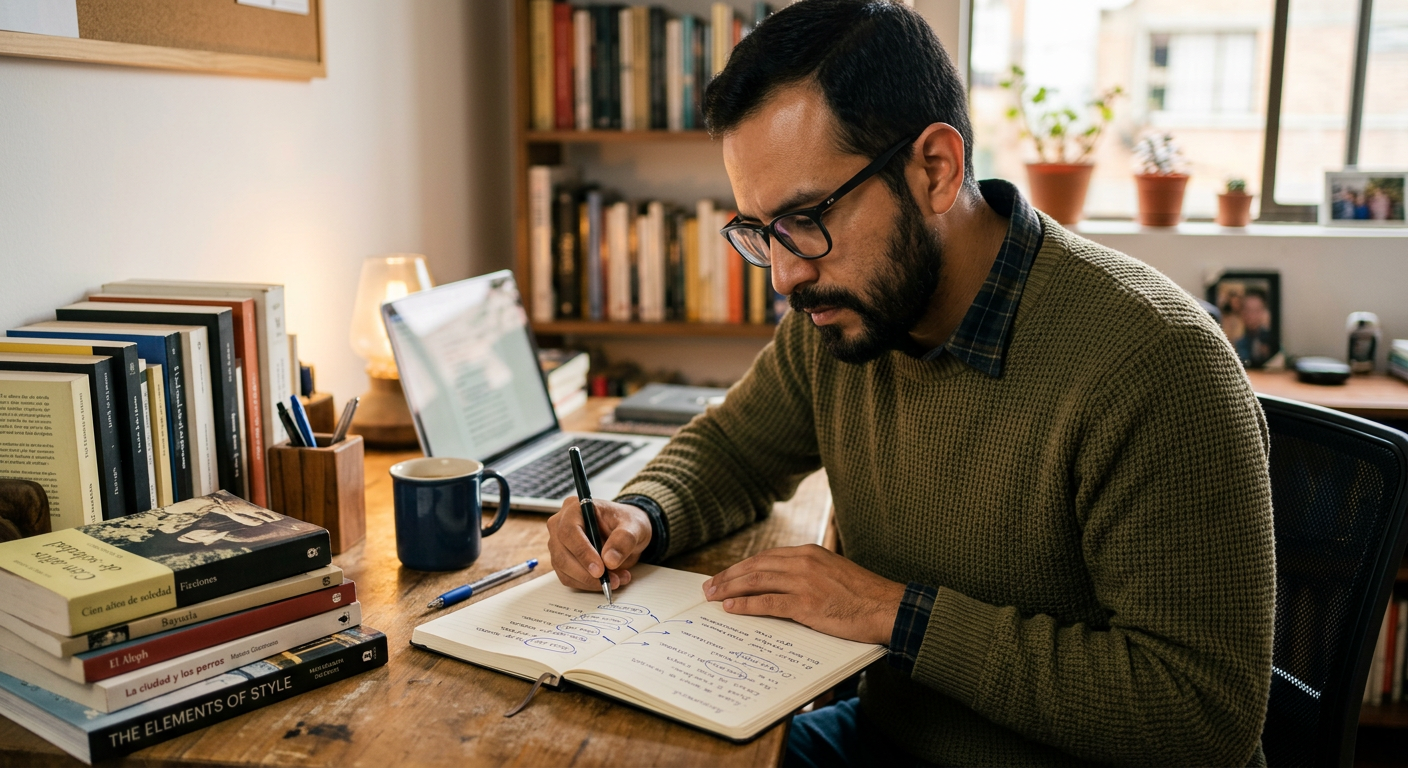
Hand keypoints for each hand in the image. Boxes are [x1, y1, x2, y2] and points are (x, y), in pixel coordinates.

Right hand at [546, 497, 651, 591]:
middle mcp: (560, 524)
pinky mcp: (562, 560)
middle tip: (611, 580)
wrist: (627, 532)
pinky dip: (587, 584)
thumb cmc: (627, 523)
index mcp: (575, 508)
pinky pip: (568, 578)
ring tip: (616, 580)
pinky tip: (608, 580)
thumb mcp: (634, 526)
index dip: (583, 552)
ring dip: (589, 581)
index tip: (600, 569)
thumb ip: (624, 540)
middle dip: (586, 572)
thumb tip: (609, 561)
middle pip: (562, 553)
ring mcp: (558, 543)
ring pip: (564, 569)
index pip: (569, 531)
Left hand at [703, 544, 905, 644]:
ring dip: (730, 589)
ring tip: (712, 597)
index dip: (741, 567)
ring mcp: (804, 582)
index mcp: (810, 553)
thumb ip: (810, 575)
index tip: (725, 576)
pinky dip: (746, 605)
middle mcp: (804, 563)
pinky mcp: (807, 604)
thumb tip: (785, 586)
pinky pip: (768, 603)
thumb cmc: (864, 595)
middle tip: (708, 587)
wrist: (888, 607)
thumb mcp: (835, 574)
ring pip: (756, 581)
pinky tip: (731, 609)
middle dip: (728, 576)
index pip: (766, 558)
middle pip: (755, 566)